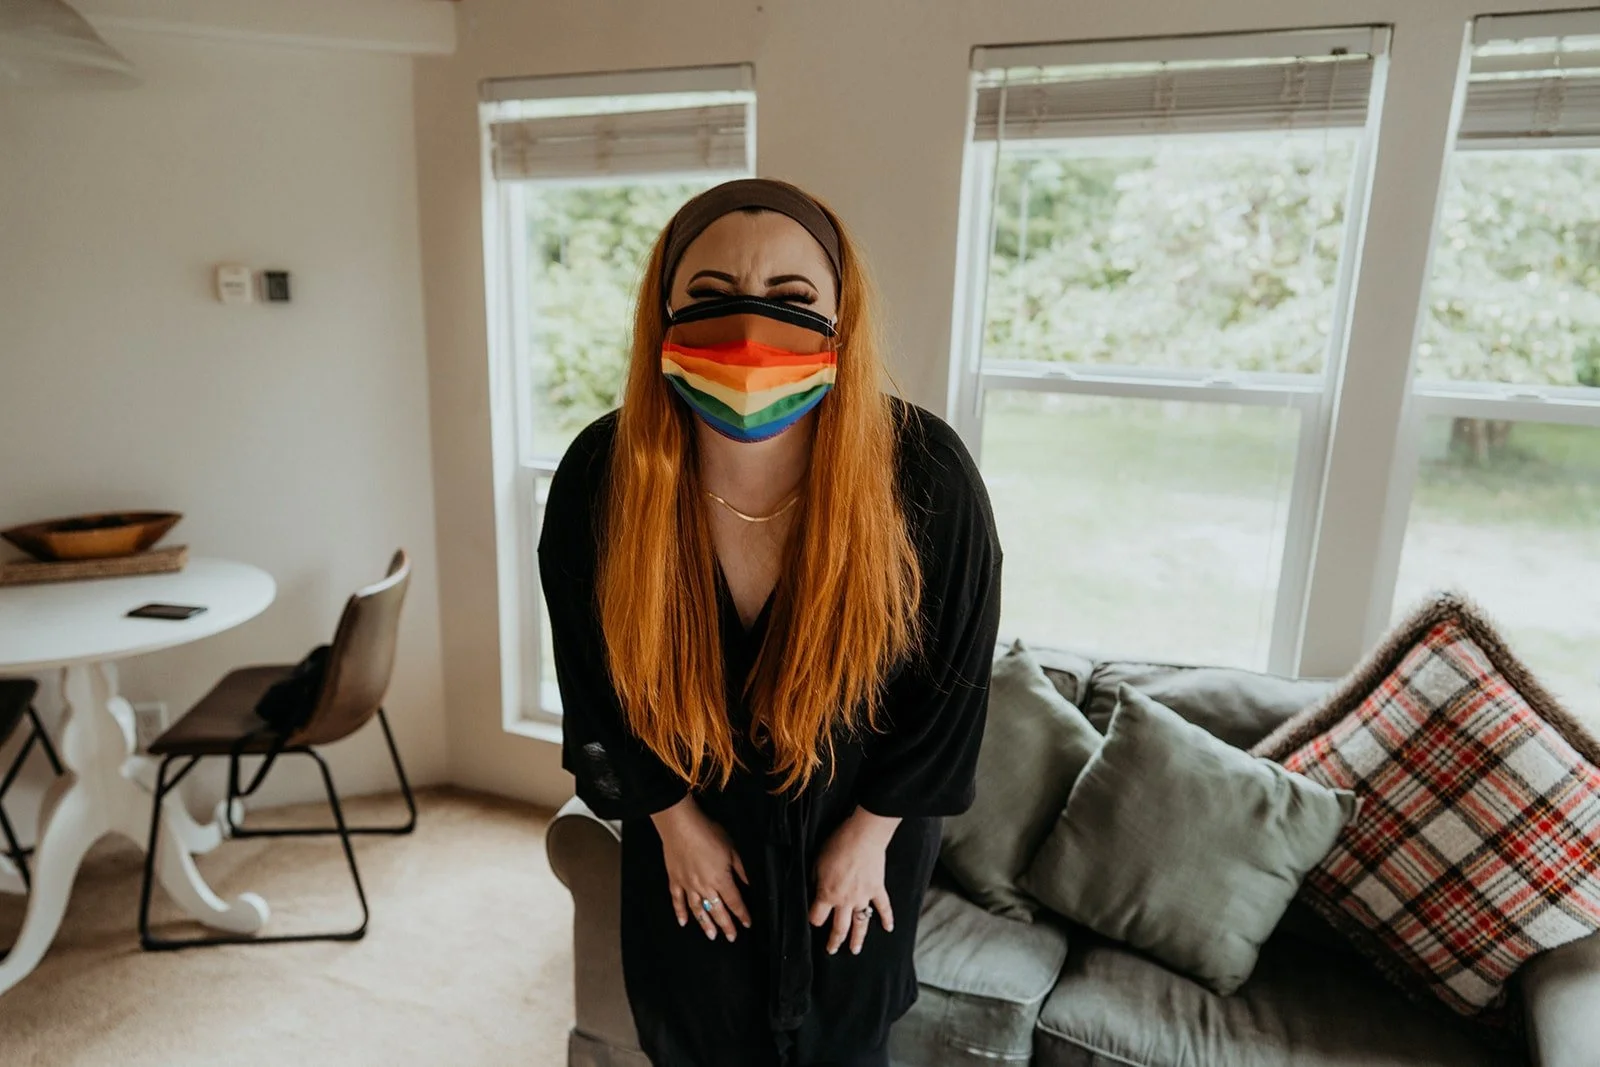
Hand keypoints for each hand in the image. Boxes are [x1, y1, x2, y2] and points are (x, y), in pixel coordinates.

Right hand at [651, 795, 751, 941]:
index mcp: (721, 880)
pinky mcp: (675, 880)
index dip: (742, 914)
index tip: (747, 923)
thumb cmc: (708, 833)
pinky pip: (677, 900)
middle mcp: (705, 887)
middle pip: (717, 911)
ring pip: (699, 910)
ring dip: (705, 924)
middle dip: (726, 925)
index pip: (734, 902)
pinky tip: (684, 922)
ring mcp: (688, 886)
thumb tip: (749, 884)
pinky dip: (680, 912)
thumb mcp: (732, 849)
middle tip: (731, 937)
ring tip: (711, 935)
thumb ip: (740, 870)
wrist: (681, 826)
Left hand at [810, 806, 900, 954]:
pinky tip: (888, 928)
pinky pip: (883, 907)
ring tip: (855, 950)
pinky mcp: (877, 890)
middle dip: (834, 941)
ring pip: (860, 924)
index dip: (813, 919)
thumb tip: (816, 890)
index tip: (813, 920)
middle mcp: (845, 901)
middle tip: (831, 950)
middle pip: (839, 928)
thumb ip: (815, 881)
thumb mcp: (817, 863)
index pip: (817, 917)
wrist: (862, 836)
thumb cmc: (837, 845)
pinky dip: (887, 918)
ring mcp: (863, 897)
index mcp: (828, 895)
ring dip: (858, 939)